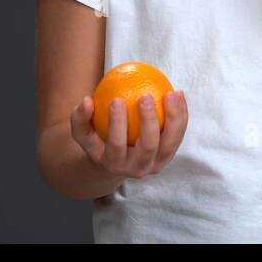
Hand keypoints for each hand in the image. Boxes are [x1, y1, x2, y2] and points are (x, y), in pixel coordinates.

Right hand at [70, 91, 188, 178]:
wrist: (115, 161)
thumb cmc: (96, 140)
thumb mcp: (82, 132)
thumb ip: (80, 118)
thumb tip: (86, 101)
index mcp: (114, 164)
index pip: (116, 145)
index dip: (117, 123)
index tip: (116, 99)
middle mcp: (137, 169)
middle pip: (148, 146)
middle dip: (149, 121)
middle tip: (146, 96)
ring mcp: (156, 164)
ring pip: (170, 142)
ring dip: (173, 117)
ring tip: (171, 93)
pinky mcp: (169, 155)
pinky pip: (179, 134)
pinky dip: (181, 114)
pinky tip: (178, 92)